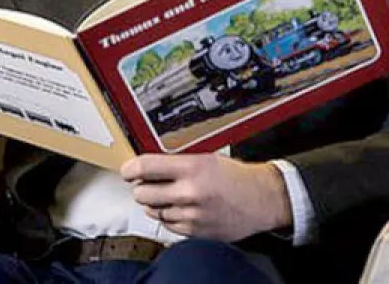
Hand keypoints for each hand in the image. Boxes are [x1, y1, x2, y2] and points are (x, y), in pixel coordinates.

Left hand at [121, 154, 292, 240]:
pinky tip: (179, 208)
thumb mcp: (206, 158)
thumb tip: (147, 165)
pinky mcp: (194, 231)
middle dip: (141, 187)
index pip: (145, 167)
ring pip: (152, 211)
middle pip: (142, 193)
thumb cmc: (236, 177)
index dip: (130, 169)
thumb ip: (177, 161)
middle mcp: (189, 192)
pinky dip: (168, 216)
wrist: (262, 200)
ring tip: (169, 195)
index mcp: (192, 168)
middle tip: (147, 183)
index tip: (127, 170)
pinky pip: (167, 224)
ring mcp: (191, 214)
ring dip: (155, 203)